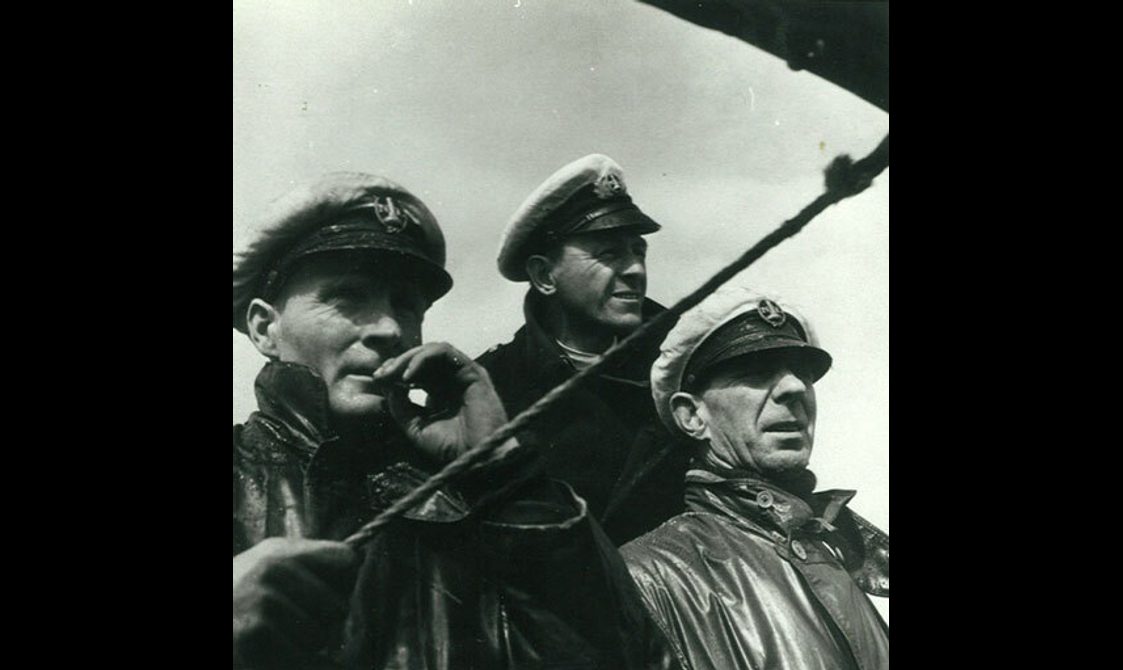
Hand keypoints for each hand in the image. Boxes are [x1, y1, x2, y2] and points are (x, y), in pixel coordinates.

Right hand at [233, 538, 358, 669]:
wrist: (212, 618)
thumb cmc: (236, 604)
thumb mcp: (265, 571)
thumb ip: (307, 568)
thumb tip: (357, 564)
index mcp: (279, 552)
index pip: (346, 560)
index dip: (343, 583)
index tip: (326, 597)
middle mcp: (271, 570)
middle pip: (338, 605)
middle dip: (321, 623)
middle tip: (287, 626)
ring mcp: (261, 601)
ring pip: (320, 637)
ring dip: (303, 649)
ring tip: (271, 640)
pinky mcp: (252, 635)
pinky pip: (303, 661)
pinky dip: (293, 664)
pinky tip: (268, 654)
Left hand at [373, 342, 508, 463]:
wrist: (476, 460)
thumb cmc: (450, 450)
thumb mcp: (416, 427)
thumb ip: (401, 407)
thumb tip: (388, 385)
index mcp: (440, 393)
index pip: (416, 372)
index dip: (395, 372)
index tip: (377, 379)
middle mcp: (452, 380)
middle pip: (422, 359)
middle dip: (398, 363)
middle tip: (380, 374)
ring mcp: (463, 374)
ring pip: (432, 351)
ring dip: (409, 358)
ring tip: (393, 372)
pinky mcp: (472, 372)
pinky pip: (445, 352)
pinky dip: (423, 358)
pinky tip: (408, 375)